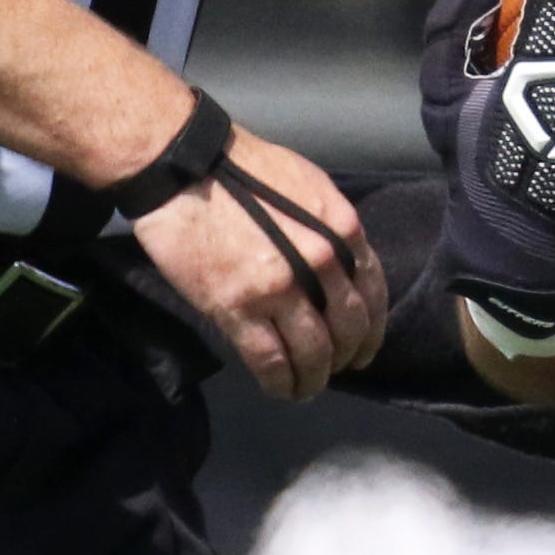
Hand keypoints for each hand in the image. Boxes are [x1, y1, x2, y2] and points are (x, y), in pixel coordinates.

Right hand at [125, 123, 385, 399]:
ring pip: (313, 352)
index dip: (371, 330)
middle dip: (345, 358)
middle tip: (334, 371)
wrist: (182, 164)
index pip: (373, 292)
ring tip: (307, 389)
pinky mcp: (238, 308)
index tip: (363, 349)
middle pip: (347, 329)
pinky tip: (280, 389)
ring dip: (314, 379)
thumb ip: (329, 228)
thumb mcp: (306, 186)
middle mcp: (322, 263)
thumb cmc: (241, 168)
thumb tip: (341, 265)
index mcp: (341, 229)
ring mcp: (281, 288)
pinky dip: (280, 382)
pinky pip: (270, 360)